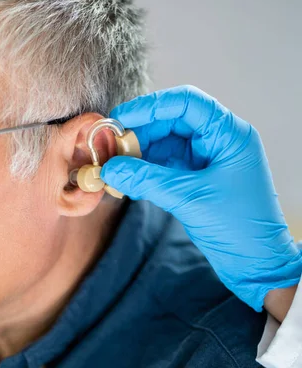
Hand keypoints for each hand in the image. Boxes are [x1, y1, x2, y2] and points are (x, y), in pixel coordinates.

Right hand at [100, 85, 301, 311]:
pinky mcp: (195, 178)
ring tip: (114, 164)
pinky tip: (126, 177)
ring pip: (164, 142)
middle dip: (139, 132)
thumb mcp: (188, 198)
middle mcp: (217, 140)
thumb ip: (146, 179)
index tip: (120, 118)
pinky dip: (143, 169)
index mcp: (228, 135)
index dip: (150, 106)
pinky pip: (163, 164)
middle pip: (170, 121)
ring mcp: (206, 159)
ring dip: (138, 152)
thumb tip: (110, 167)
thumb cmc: (241, 229)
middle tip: (110, 145)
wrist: (257, 265)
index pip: (186, 103)